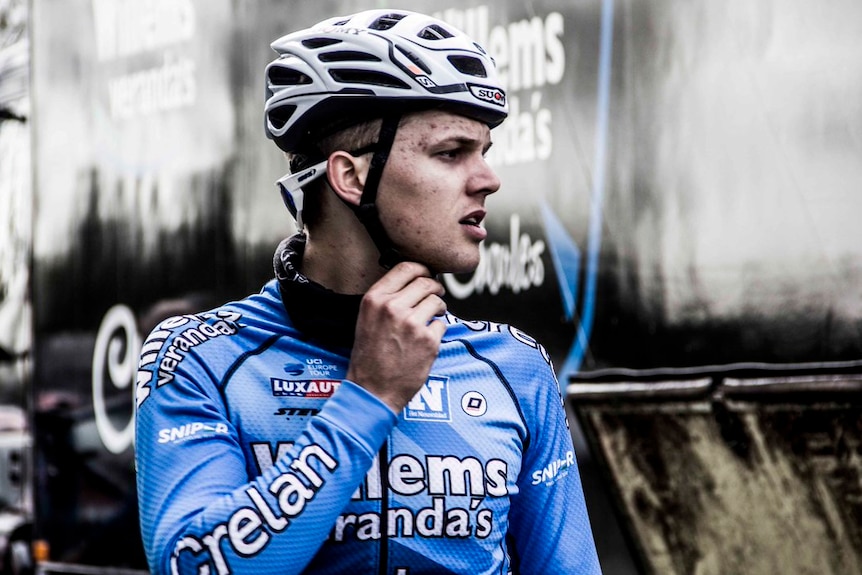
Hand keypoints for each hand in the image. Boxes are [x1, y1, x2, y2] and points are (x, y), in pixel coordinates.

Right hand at [347, 262, 446, 412]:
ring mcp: (412, 324)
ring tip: (432, 317)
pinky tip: (426, 340)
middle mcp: (392, 307)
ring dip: (438, 308)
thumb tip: (414, 280)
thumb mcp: (367, 319)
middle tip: (436, 295)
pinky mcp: (428, 341)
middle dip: (435, 287)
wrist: (372, 389)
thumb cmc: (369, 355)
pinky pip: (441, 324)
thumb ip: (387, 298)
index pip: (406, 267)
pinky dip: (437, 330)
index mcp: (375, 299)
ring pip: (436, 301)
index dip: (422, 269)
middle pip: (426, 282)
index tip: (427, 275)